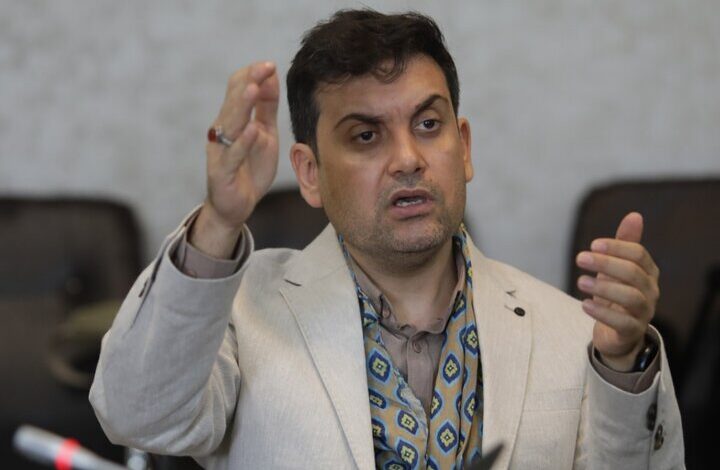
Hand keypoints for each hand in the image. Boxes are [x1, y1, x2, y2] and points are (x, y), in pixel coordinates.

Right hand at [192, 62, 279, 257]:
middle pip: (233, 101)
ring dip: (242, 105)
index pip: (237, 89)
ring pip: (230, 124)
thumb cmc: (249, 168)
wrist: (236, 206)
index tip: (270, 64)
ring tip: (255, 88)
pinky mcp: (221, 172)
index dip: (252, 75)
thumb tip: (271, 76)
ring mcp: (220, 151)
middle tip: (264, 67)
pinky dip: (242, 142)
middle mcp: (223, 131)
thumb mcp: (265, 134)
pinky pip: (232, 155)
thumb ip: (266, 108)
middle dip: (249, 82)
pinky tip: (252, 129)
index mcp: (233, 120)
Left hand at [575, 212, 659, 370]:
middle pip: (634, 273)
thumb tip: (635, 215)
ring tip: (580, 281)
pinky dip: (603, 313)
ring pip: (631, 298)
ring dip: (604, 287)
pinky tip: (585, 304)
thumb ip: (625, 243)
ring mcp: (644, 312)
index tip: (593, 244)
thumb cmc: (616, 294)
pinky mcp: (632, 332)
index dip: (617, 247)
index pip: (638, 254)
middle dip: (606, 264)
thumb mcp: (617, 268)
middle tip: (580, 258)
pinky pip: (623, 323)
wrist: (616, 333)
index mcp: (648, 272)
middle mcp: (650, 291)